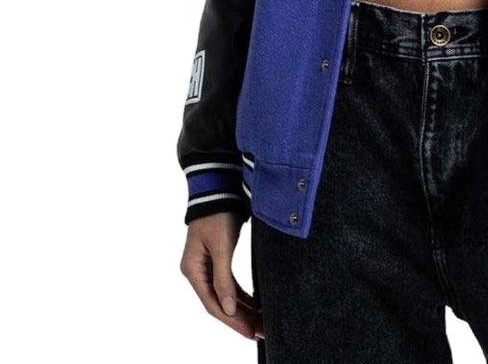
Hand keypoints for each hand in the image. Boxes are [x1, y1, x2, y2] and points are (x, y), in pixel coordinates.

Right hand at [180, 211, 262, 339]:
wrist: (220, 187)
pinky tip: (256, 305)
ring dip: (243, 309)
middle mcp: (198, 271)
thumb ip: (223, 278)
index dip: (232, 320)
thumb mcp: (221, 246)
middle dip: (240, 319)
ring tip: (261, 324)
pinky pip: (230, 284)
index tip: (249, 332)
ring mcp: (208, 266)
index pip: (212, 304)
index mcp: (193, 270)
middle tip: (260, 333)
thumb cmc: (217, 213)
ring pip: (226, 295)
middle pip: (219, 303)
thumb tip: (228, 310)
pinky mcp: (220, 259)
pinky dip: (243, 295)